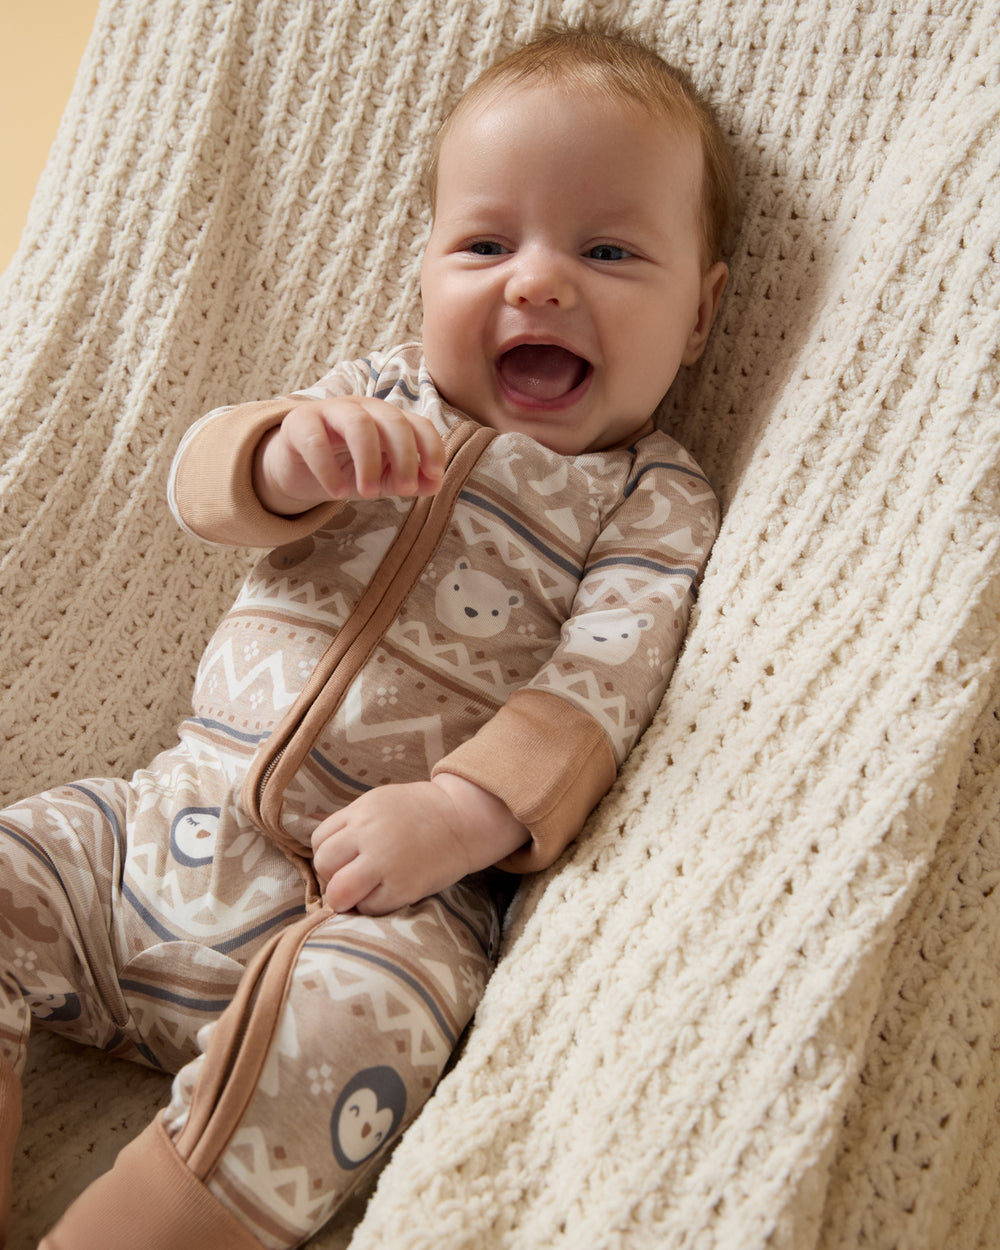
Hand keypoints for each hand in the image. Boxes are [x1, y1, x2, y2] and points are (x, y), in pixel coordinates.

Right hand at [253, 396, 445, 514]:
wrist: (298, 470)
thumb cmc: (345, 469)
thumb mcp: (381, 478)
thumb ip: (408, 480)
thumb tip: (435, 484)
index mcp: (386, 418)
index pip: (418, 424)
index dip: (431, 448)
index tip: (434, 477)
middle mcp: (362, 408)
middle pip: (392, 420)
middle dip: (404, 456)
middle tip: (405, 490)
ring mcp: (330, 411)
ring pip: (358, 424)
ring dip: (369, 461)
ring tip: (370, 493)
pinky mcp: (299, 423)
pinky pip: (316, 441)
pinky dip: (329, 469)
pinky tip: (337, 493)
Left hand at [310, 775, 527, 914]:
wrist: (464, 820)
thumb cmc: (421, 812)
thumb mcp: (380, 801)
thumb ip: (351, 820)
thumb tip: (315, 832)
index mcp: (361, 811)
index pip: (319, 839)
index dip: (328, 852)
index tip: (343, 858)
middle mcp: (369, 835)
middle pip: (324, 865)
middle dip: (332, 875)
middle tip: (350, 877)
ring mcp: (385, 863)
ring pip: (338, 892)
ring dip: (344, 896)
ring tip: (360, 892)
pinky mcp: (403, 887)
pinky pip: (368, 908)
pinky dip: (371, 906)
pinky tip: (385, 894)